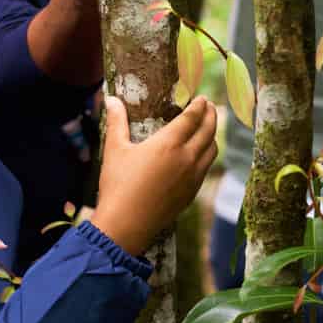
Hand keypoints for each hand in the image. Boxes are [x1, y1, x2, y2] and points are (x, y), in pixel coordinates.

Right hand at [91, 95, 217, 256]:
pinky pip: (206, 168)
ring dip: (212, 135)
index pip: (192, 118)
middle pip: (208, 131)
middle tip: (210, 107)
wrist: (126, 225)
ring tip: (207, 128)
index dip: (200, 105)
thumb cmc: (118, 185)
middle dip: (212, 116)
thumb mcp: (114, 149)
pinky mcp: (192, 193)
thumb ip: (117, 121)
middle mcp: (186, 158)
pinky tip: (199, 155)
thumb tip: (110, 99)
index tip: (202, 98)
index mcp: (169, 144)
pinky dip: (207, 155)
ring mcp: (192, 177)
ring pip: (212, 150)